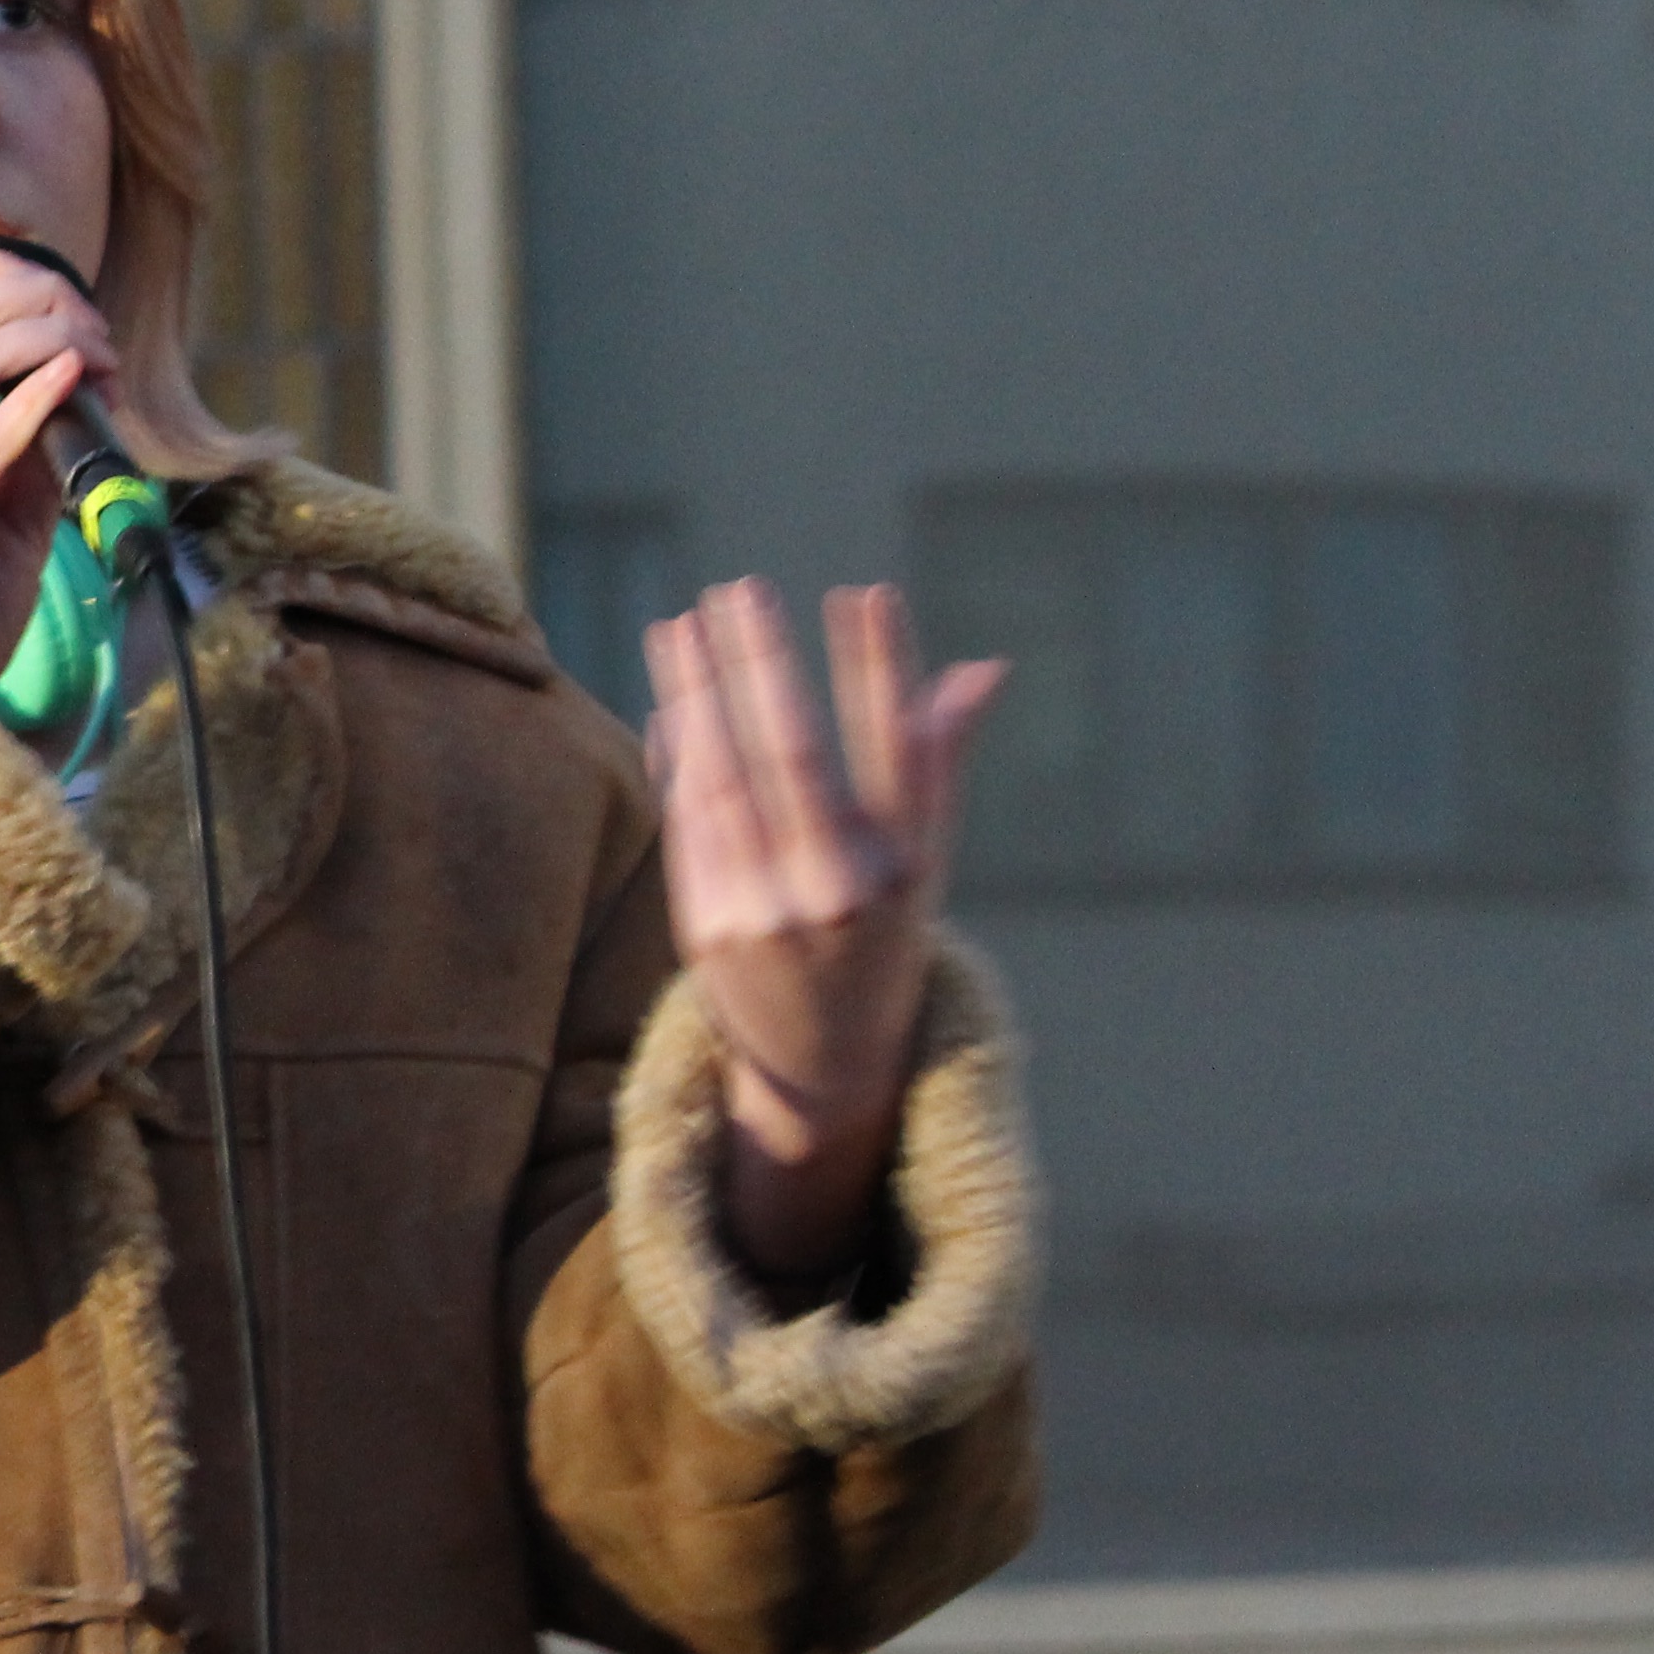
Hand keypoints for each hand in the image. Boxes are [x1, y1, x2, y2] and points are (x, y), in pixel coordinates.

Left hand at [641, 581, 1005, 1288]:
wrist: (825, 1064)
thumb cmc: (879, 935)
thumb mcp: (924, 861)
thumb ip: (937, 763)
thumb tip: (983, 669)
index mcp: (910, 867)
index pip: (899, 751)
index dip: (882, 669)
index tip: (866, 593)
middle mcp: (843, 889)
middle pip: (795, 756)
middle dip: (764, 667)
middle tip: (741, 588)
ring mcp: (769, 911)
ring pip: (723, 780)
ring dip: (698, 693)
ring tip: (683, 622)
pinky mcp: (705, 928)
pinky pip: (686, 819)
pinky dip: (675, 753)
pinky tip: (670, 697)